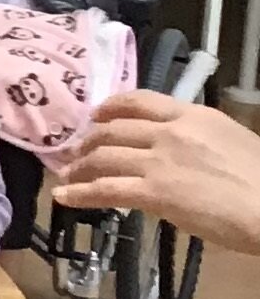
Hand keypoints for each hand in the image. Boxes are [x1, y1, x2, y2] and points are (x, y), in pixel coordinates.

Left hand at [58, 92, 259, 252]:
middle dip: (90, 141)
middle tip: (77, 153)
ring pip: (103, 157)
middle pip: (114, 129)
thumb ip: (201, 140)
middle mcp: (171, 132)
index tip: (96, 115)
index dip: (111, 107)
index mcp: (194, 116)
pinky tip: (65, 198)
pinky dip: (80, 193)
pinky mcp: (155, 192)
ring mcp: (160, 161)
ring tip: (67, 176)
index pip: (141, 100)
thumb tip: (183, 151)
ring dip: (79, 167)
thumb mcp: (233, 142)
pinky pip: (106, 189)